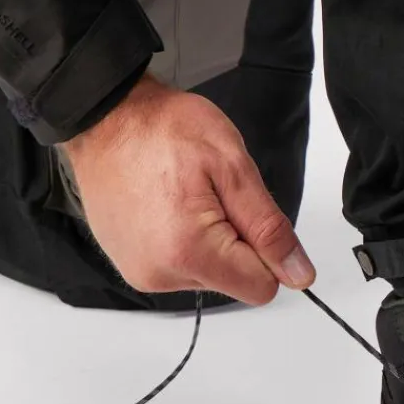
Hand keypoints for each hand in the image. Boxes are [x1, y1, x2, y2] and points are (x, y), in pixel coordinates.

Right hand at [62, 73, 314, 303]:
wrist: (104, 116)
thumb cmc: (162, 129)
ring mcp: (142, 273)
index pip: (262, 287)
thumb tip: (299, 274)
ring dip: (210, 239)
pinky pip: (181, 266)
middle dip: (236, 241)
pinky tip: (167, 206)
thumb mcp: (234, 168)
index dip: (266, 250)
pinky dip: (185, 240)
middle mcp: (160, 275)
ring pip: (210, 274)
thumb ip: (270, 229)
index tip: (244, 212)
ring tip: (184, 196)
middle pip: (235, 281)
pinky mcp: (132, 266)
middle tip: (209, 194)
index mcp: (189, 254)